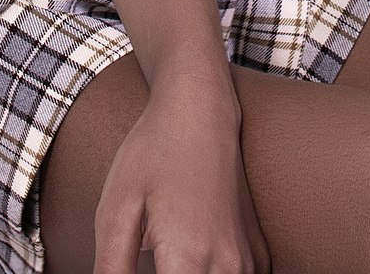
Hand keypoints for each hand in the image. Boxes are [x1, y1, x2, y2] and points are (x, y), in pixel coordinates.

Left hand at [93, 76, 271, 273]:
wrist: (200, 111)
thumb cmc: (153, 153)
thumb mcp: (115, 210)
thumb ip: (111, 269)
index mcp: (188, 259)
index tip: (139, 268)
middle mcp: (227, 267)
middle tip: (149, 259)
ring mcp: (248, 263)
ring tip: (165, 257)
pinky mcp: (258, 256)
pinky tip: (188, 260)